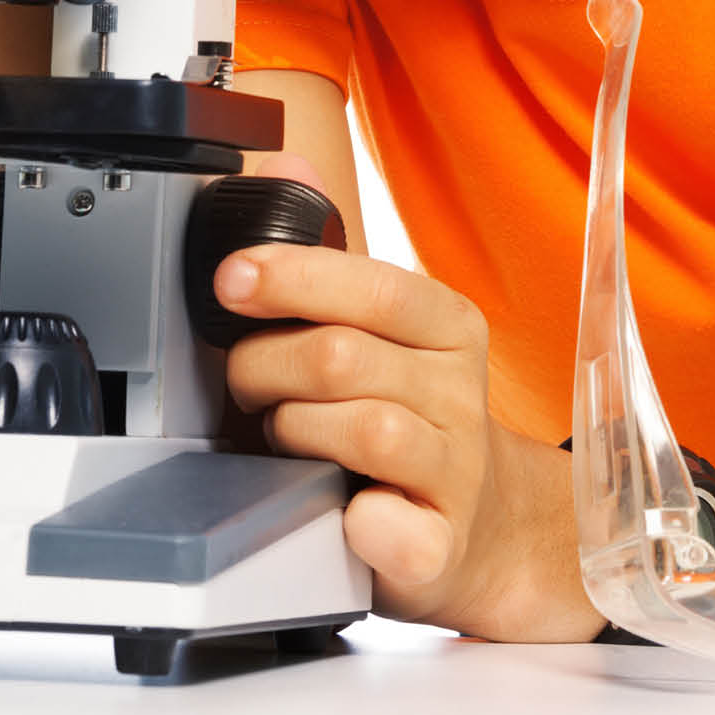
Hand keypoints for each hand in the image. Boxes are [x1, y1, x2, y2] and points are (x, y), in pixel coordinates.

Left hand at [217, 156, 601, 639]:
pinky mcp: (442, 545)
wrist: (482, 526)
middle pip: (344, 357)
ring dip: (293, 432)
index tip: (232, 279)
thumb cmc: (409, 418)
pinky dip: (360, 518)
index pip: (372, 286)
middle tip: (243, 384)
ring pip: (363, 429)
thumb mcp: (381, 331)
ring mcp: (458, 470)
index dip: (293, 277)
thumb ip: (329, 260)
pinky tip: (343, 509)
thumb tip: (286, 169)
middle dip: (264, 366)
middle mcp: (460, 392)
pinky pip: (397, 527)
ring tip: (280, 437)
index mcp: (446, 326)